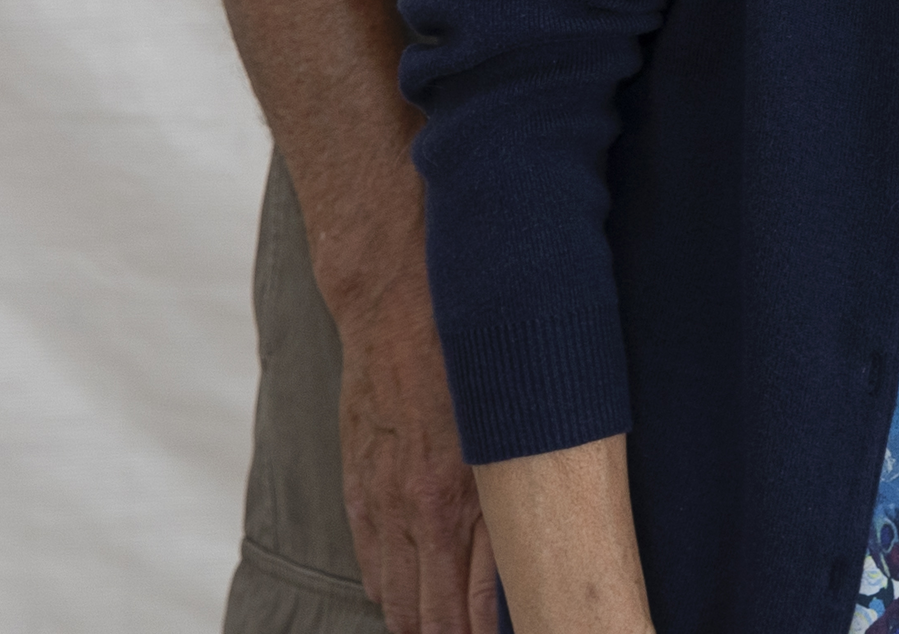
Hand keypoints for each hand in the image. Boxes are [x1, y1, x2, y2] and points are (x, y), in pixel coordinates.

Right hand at [333, 273, 497, 633]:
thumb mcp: (522, 421)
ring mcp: (380, 500)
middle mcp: (414, 512)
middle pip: (429, 616)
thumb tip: (540, 557)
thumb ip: (529, 487)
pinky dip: (386, 588)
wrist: (398, 298)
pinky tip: (399, 602)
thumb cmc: (475, 353)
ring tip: (438, 633)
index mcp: (458, 503)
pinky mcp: (358, 480)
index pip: (471, 613)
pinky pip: (369, 556)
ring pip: (395, 595)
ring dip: (417, 622)